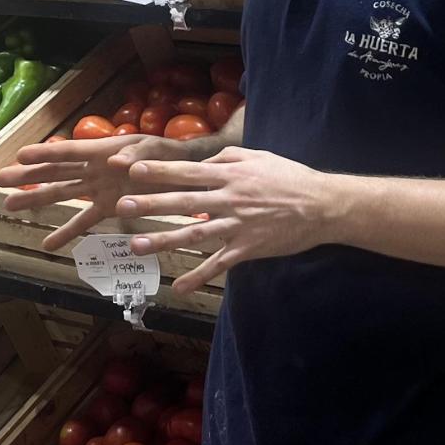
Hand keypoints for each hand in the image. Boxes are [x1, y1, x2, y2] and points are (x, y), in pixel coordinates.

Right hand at [0, 135, 208, 250]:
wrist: (184, 171)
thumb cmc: (168, 154)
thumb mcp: (156, 150)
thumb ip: (138, 156)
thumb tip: (117, 163)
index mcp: (103, 150)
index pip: (69, 152)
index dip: (44, 153)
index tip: (19, 156)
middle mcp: (94, 168)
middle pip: (55, 172)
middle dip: (27, 176)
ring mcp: (98, 188)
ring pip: (62, 194)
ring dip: (36, 199)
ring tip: (9, 206)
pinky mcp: (108, 206)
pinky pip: (84, 220)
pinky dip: (67, 232)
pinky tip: (48, 244)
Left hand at [116, 147, 337, 293]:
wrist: (323, 205)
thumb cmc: (290, 177)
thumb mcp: (258, 157)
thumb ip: (227, 157)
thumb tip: (203, 162)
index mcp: (230, 175)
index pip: (188, 172)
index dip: (160, 172)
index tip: (133, 171)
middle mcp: (230, 199)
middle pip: (183, 202)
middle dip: (151, 205)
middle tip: (122, 207)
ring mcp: (238, 225)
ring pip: (195, 234)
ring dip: (164, 241)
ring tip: (136, 246)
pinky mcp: (248, 248)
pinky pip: (220, 264)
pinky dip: (199, 276)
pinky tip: (180, 287)